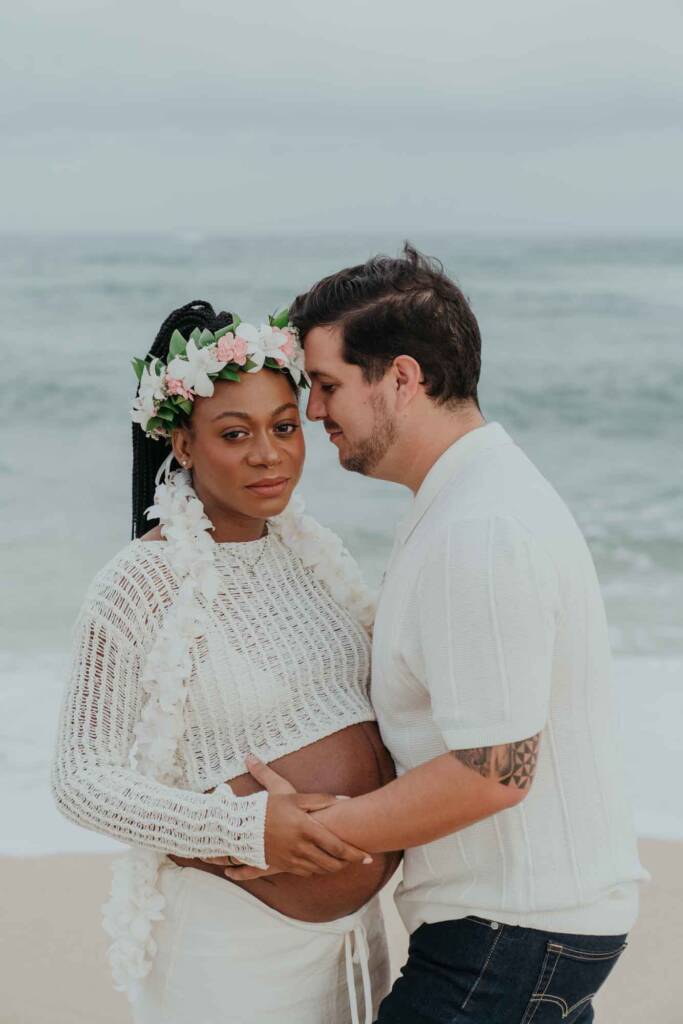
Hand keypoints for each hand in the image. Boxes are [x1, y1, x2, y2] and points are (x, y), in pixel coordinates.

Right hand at [221, 755, 372, 880]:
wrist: (240, 826)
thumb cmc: (269, 807)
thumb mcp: (294, 796)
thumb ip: (321, 799)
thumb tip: (345, 799)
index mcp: (305, 828)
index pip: (337, 846)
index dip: (355, 853)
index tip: (367, 856)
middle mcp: (300, 847)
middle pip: (332, 862)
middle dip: (348, 863)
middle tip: (360, 860)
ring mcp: (291, 859)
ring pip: (321, 870)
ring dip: (335, 868)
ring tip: (345, 862)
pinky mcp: (284, 866)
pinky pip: (307, 873)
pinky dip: (318, 870)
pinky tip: (323, 864)